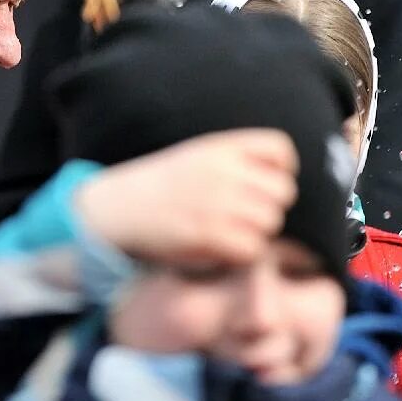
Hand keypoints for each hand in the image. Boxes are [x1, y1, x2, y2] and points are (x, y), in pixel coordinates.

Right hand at [74, 130, 297, 266]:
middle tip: (246, 215)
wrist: (116, 208)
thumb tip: (285, 180)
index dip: (281, 169)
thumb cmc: (164, 186)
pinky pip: (253, 247)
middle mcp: (222, 172)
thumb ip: (240, 161)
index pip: (280, 149)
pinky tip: (225, 249)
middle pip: (283, 191)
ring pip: (271, 222)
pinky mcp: (206, 235)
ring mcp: (215, 203)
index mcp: (222, 147)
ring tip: (233, 232)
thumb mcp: (200, 157)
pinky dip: (244, 253)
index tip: (263, 183)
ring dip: (258, 232)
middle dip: (270, 206)